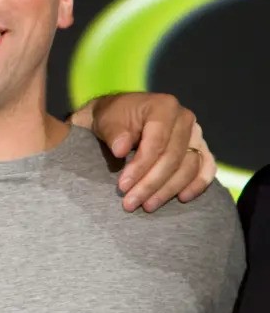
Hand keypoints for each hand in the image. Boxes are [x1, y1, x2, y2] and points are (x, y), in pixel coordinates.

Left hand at [68, 92, 215, 212]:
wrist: (121, 117)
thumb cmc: (113, 118)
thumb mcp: (106, 120)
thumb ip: (114, 133)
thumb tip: (121, 150)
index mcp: (164, 106)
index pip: (157, 143)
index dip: (140, 167)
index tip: (123, 186)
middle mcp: (185, 118)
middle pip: (173, 158)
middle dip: (151, 184)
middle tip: (131, 202)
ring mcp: (196, 134)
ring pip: (189, 167)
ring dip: (168, 190)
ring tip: (147, 206)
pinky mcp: (200, 148)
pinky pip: (206, 168)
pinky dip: (197, 184)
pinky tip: (182, 198)